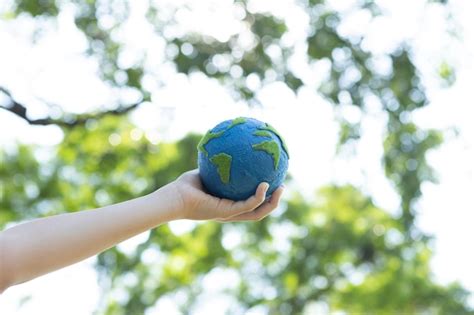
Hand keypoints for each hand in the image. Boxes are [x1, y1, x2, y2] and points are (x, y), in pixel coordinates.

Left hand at [168, 169, 283, 220]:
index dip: (264, 197)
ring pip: (258, 213)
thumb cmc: (185, 186)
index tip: (273, 182)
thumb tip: (230, 147)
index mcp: (227, 205)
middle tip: (282, 187)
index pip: (250, 204)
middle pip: (259, 212)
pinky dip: (259, 197)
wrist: (174, 198)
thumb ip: (219, 164)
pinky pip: (248, 205)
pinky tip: (265, 185)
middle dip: (273, 202)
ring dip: (272, 202)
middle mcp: (230, 213)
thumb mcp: (206, 170)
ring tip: (281, 188)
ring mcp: (229, 215)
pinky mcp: (226, 213)